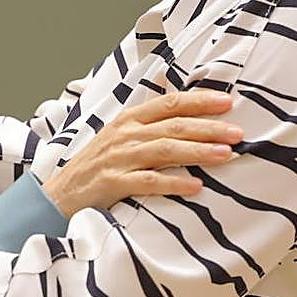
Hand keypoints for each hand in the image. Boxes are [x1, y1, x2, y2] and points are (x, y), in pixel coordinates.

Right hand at [41, 90, 240, 215]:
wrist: (59, 195)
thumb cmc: (95, 167)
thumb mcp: (119, 139)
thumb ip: (149, 129)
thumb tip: (191, 123)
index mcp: (128, 120)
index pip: (169, 103)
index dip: (199, 101)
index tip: (227, 102)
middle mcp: (124, 135)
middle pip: (173, 126)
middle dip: (208, 127)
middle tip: (237, 132)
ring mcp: (118, 158)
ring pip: (165, 150)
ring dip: (198, 151)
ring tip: (226, 155)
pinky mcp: (112, 183)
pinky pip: (148, 182)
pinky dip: (173, 183)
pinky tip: (196, 186)